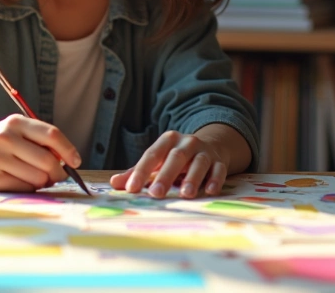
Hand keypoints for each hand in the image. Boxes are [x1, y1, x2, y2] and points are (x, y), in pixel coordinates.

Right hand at [0, 114, 81, 191]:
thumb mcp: (14, 132)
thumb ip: (38, 141)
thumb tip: (67, 160)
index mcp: (15, 123)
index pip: (51, 135)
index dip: (68, 150)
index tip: (76, 161)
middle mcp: (5, 138)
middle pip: (48, 160)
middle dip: (58, 172)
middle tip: (57, 176)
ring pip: (38, 177)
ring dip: (43, 182)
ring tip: (35, 177)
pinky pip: (24, 188)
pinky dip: (29, 188)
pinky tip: (20, 181)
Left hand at [108, 130, 227, 198]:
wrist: (212, 146)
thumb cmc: (177, 159)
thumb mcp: (158, 161)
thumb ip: (136, 172)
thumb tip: (114, 184)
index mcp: (168, 140)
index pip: (152, 155)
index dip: (141, 171)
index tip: (131, 189)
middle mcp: (187, 142)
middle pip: (175, 157)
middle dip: (165, 176)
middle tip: (156, 194)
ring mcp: (205, 151)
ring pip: (199, 163)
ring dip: (192, 178)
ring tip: (185, 194)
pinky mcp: (220, 161)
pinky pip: (219, 169)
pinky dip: (215, 180)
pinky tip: (209, 191)